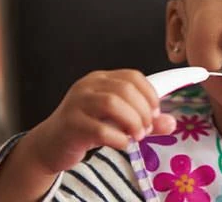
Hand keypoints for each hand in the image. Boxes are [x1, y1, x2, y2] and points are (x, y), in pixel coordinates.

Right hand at [26, 69, 176, 173]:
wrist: (50, 145)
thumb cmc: (87, 128)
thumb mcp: (118, 121)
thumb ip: (145, 120)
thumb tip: (171, 123)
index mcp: (101, 78)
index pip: (133, 76)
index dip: (149, 94)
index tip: (156, 112)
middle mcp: (88, 86)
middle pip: (125, 89)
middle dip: (143, 110)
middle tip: (147, 128)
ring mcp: (76, 103)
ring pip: (111, 103)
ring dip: (132, 121)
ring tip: (137, 135)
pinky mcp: (70, 124)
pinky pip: (99, 129)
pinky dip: (118, 138)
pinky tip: (122, 144)